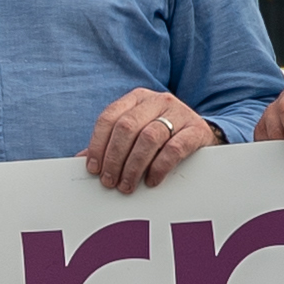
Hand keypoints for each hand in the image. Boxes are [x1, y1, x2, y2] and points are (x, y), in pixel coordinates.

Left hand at [85, 88, 217, 193]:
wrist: (203, 134)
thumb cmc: (163, 136)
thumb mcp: (136, 134)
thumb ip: (111, 144)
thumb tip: (81, 160)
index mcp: (137, 98)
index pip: (109, 117)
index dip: (98, 144)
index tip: (93, 168)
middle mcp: (157, 101)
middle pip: (127, 127)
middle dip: (114, 158)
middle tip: (110, 181)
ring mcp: (179, 113)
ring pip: (149, 137)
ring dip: (133, 166)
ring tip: (127, 185)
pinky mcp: (196, 130)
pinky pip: (174, 148)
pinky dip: (159, 167)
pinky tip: (151, 180)